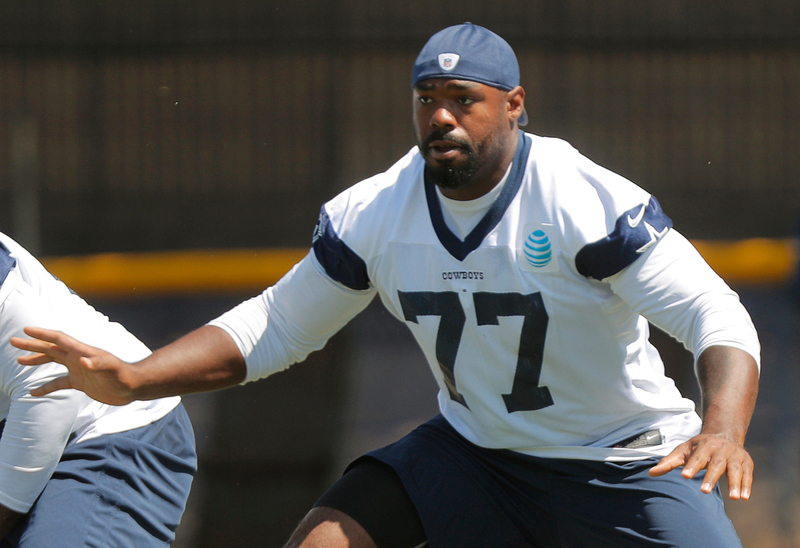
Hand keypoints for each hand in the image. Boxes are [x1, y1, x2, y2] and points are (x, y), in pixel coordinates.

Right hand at [10, 326, 136, 405]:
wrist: (132, 387)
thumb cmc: (123, 376)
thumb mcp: (111, 368)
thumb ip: (97, 364)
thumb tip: (82, 361)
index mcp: (82, 351)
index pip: (59, 339)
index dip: (43, 334)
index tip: (26, 330)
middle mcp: (78, 358)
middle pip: (51, 348)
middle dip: (33, 344)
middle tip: (13, 341)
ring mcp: (78, 369)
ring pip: (53, 361)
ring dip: (36, 360)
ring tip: (20, 360)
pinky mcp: (81, 382)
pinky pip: (59, 383)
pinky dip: (46, 386)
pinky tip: (33, 392)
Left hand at [648, 432, 753, 499]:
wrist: (724, 433)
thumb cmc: (699, 447)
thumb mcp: (684, 450)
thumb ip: (669, 462)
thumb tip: (651, 473)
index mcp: (704, 445)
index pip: (697, 457)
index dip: (691, 466)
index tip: (685, 476)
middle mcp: (721, 449)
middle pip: (716, 464)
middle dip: (711, 477)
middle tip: (704, 491)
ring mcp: (735, 455)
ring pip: (735, 469)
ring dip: (735, 483)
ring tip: (734, 497)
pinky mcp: (746, 462)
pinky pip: (748, 474)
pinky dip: (747, 485)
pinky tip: (744, 497)